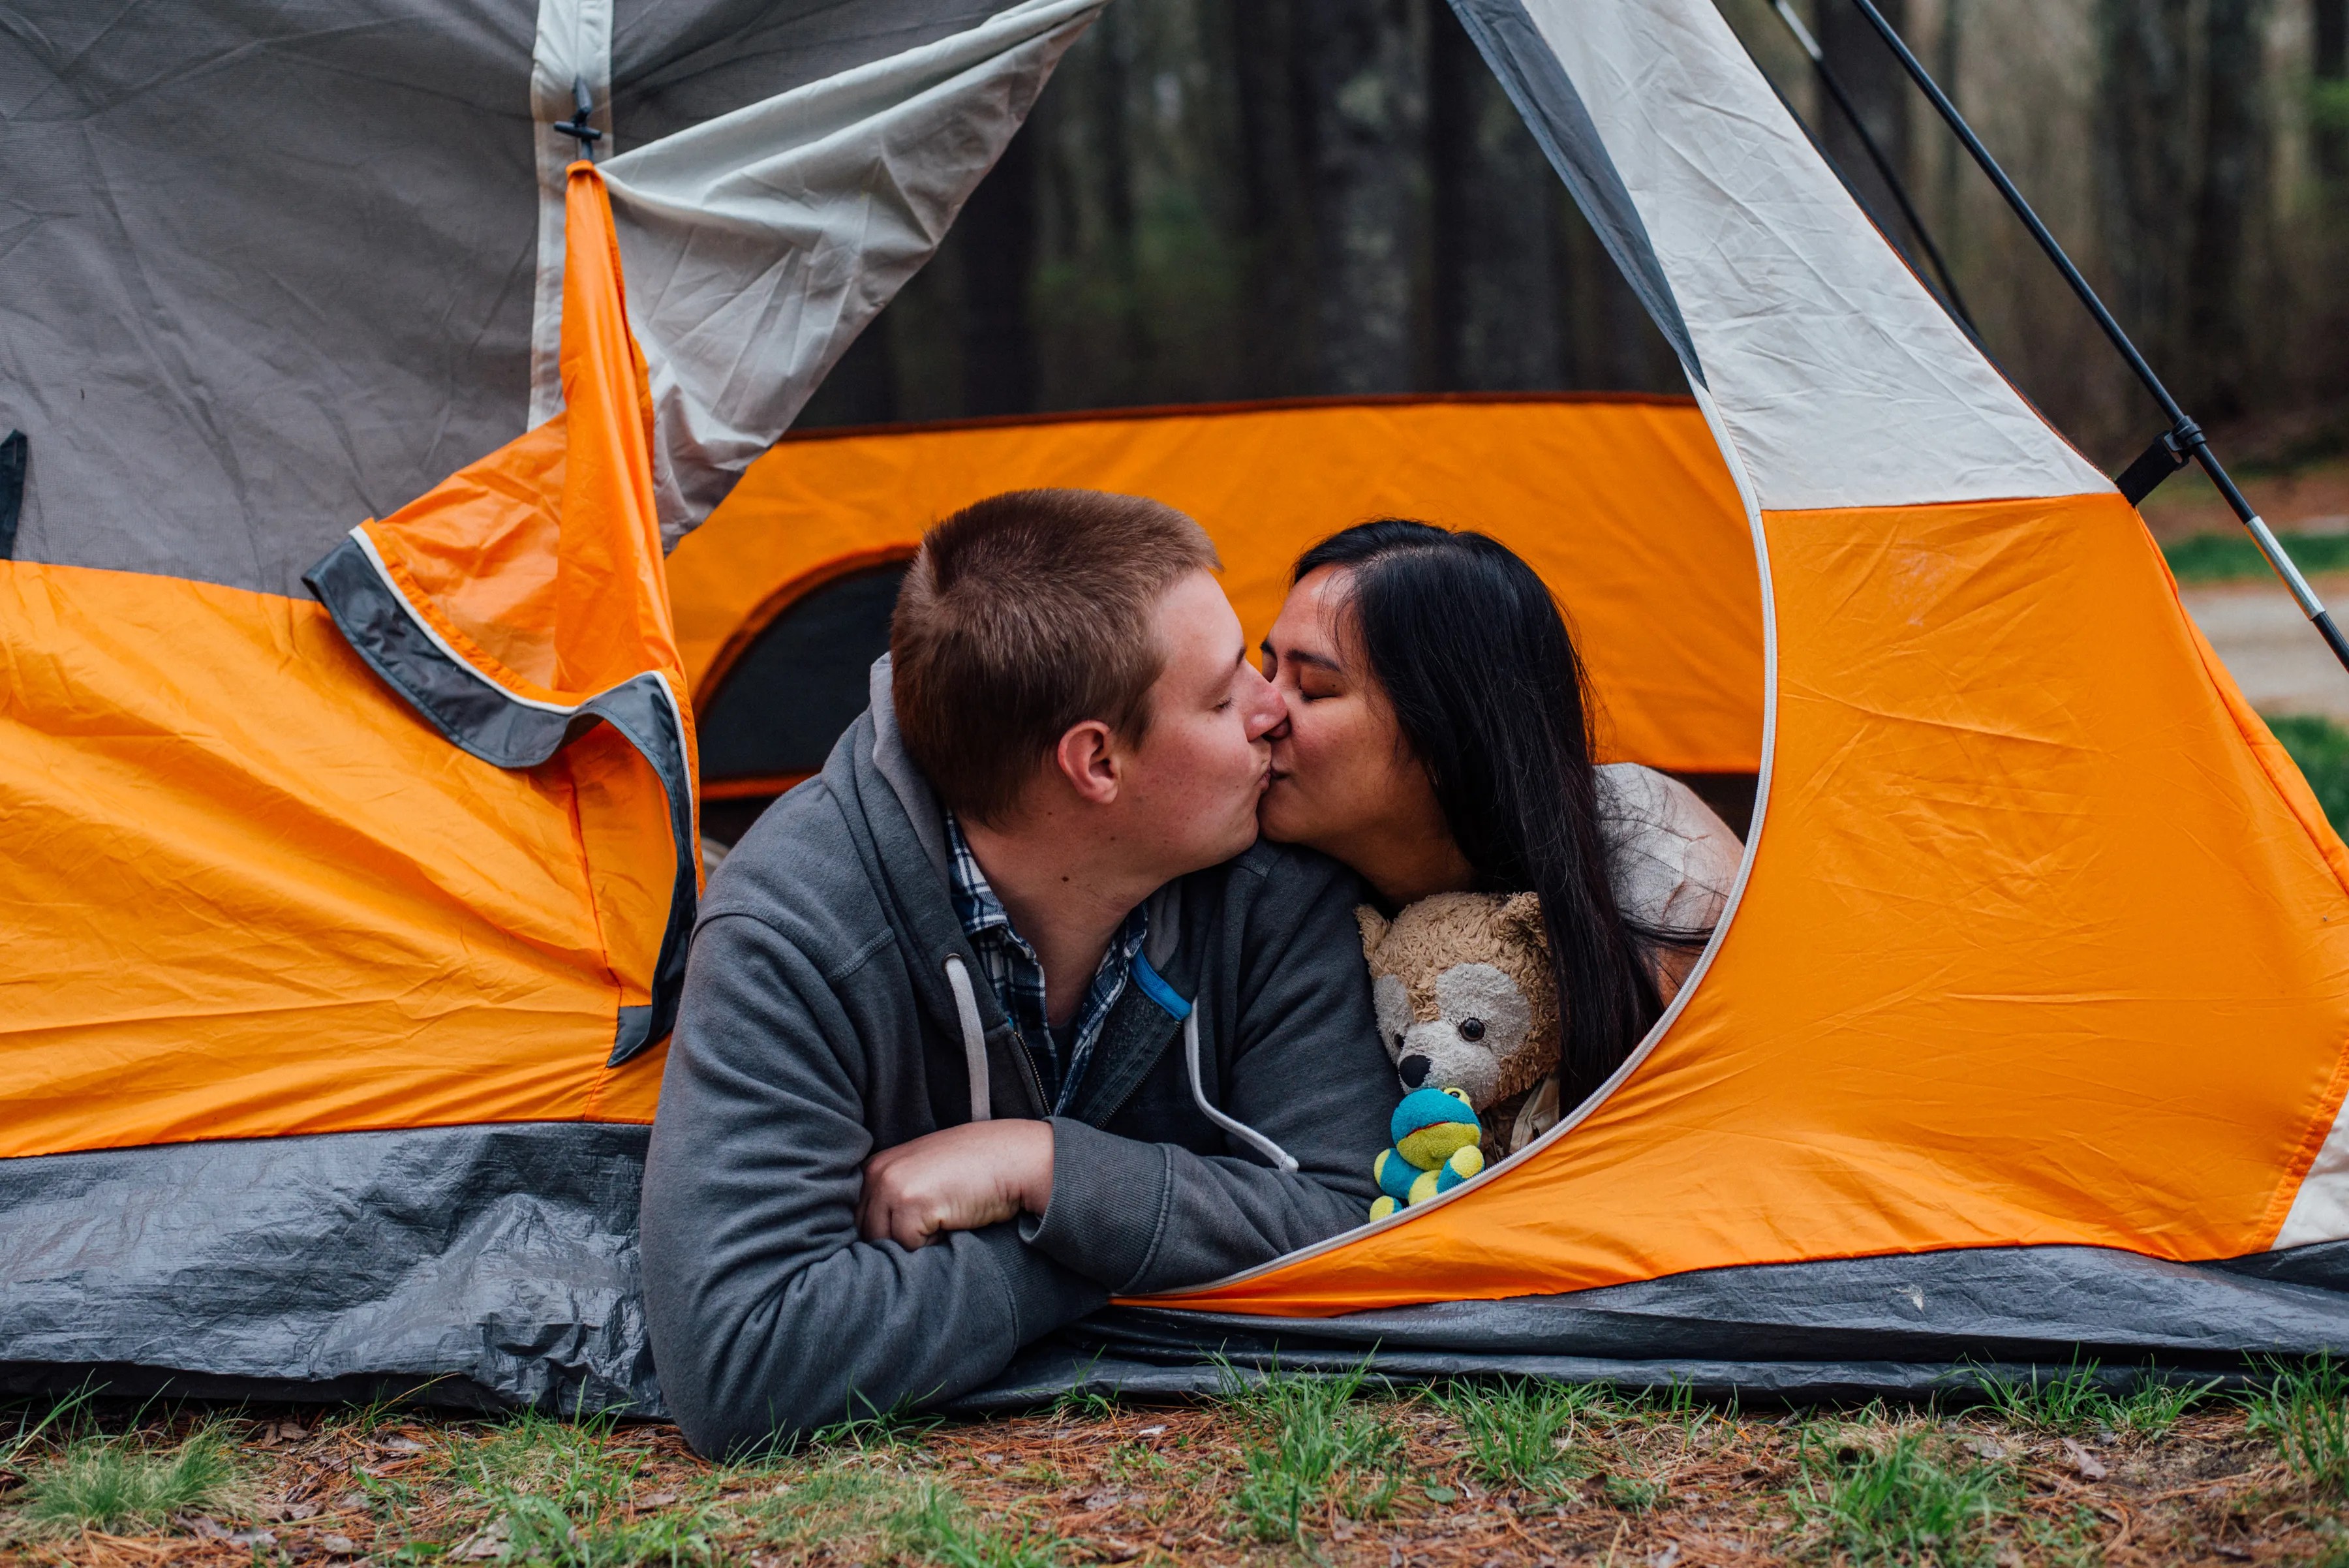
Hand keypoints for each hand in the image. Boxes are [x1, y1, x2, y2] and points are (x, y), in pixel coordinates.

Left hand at [856, 1120, 1054, 1250]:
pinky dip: (935, 1243)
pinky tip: (955, 1219)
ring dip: (915, 1244)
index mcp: (877, 1166)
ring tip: (944, 1219)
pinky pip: (911, 1247)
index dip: (883, 1233)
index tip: (910, 1231)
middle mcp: (877, 1173)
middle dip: (898, 1241)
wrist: (1015, 1159)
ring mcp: (892, 1186)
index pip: (858, 1218)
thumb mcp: (925, 1175)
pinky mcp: (911, 1202)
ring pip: (886, 1243)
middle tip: (935, 1224)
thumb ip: (896, 1197)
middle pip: (867, 1235)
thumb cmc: (975, 1170)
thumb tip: (874, 1241)